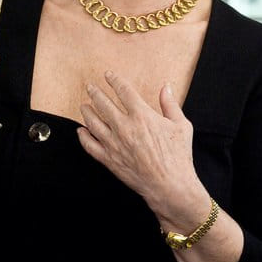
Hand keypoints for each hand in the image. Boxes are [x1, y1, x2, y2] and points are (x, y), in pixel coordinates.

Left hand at [77, 71, 201, 214]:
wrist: (170, 186)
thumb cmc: (178, 156)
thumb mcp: (181, 125)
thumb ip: (170, 104)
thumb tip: (165, 88)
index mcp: (142, 115)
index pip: (124, 91)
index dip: (114, 80)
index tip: (108, 75)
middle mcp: (124, 127)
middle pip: (103, 104)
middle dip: (95, 92)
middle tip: (90, 86)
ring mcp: (114, 144)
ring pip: (93, 123)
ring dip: (86, 111)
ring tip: (84, 105)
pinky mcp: (109, 160)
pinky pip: (90, 146)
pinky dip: (83, 137)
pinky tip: (80, 130)